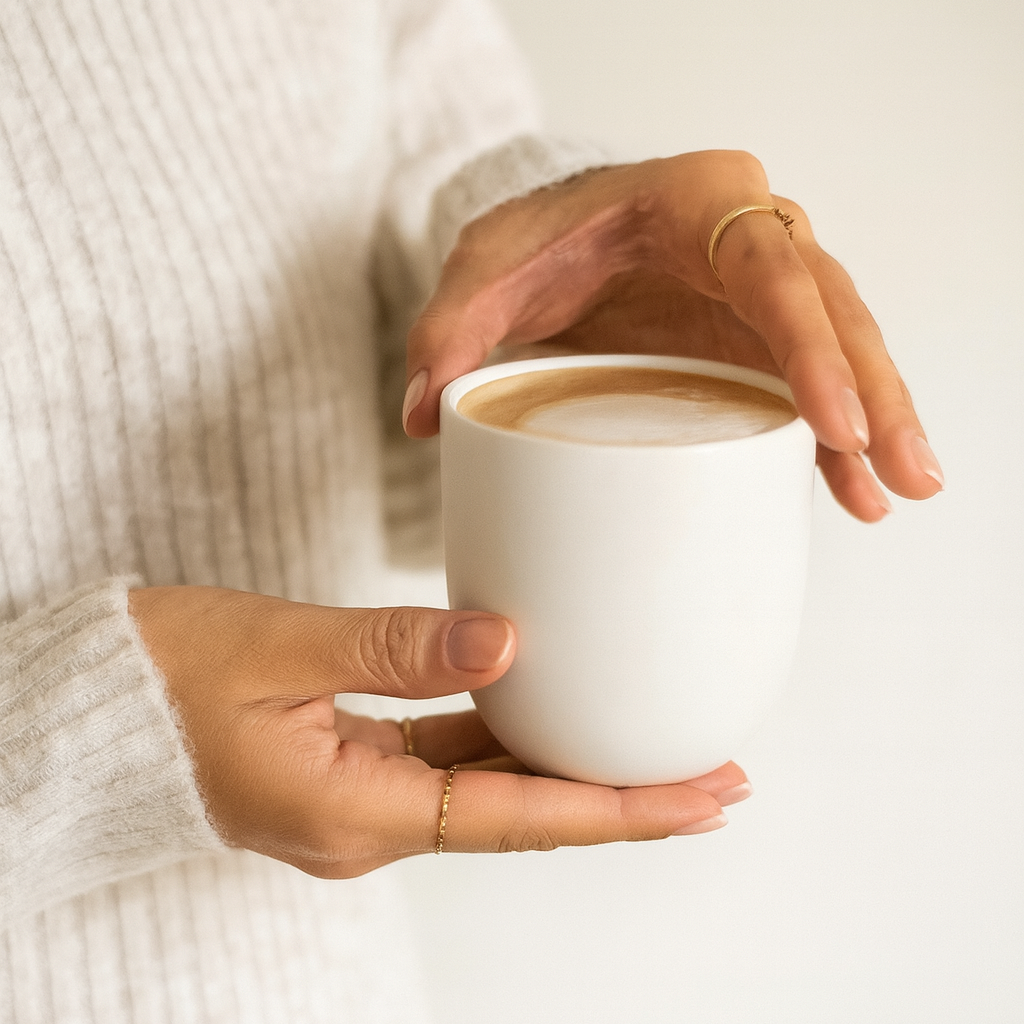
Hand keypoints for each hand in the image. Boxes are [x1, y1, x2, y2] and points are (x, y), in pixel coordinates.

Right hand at [129, 586, 745, 877]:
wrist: (90, 706)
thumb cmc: (159, 680)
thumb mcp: (276, 648)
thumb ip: (392, 647)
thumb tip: (507, 640)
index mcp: (350, 814)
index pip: (516, 821)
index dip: (619, 809)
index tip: (704, 796)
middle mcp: (367, 824)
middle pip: (523, 816)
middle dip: (621, 795)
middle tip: (716, 773)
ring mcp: (361, 799)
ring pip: (492, 789)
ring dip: (571, 767)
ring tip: (653, 742)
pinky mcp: (353, 767)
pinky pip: (451, 760)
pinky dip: (511, 740)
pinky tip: (553, 708)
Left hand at [403, 150, 943, 521]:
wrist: (554, 242)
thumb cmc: (533, 242)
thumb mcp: (484, 269)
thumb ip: (449, 325)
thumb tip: (422, 409)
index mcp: (698, 200)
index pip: (771, 271)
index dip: (811, 346)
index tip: (834, 421)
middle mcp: (750, 237)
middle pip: (834, 312)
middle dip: (874, 394)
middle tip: (902, 473)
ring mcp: (760, 290)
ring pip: (841, 347)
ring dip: (875, 421)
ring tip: (899, 492)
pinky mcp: (753, 338)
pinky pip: (806, 384)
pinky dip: (828, 438)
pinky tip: (851, 492)